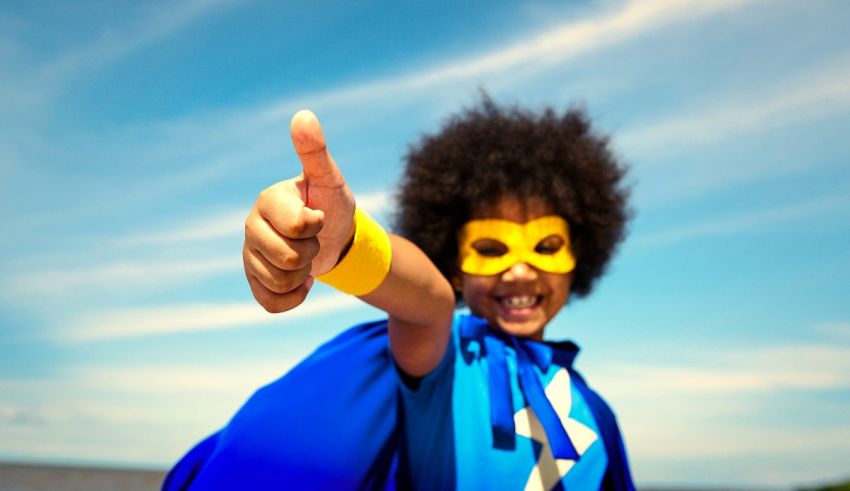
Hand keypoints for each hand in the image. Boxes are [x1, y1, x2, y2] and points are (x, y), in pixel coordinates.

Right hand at [243, 110, 354, 312]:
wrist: (336, 237)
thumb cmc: (332, 204)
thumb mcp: (330, 179)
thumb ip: (316, 151)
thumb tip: (304, 115)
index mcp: (267, 200)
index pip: (296, 227)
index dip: (316, 226)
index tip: (317, 215)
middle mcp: (251, 226)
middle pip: (288, 258)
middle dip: (311, 253)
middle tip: (313, 238)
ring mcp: (249, 254)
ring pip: (280, 282)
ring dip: (304, 274)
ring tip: (306, 256)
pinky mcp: (253, 280)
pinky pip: (271, 303)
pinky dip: (294, 297)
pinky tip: (300, 280)